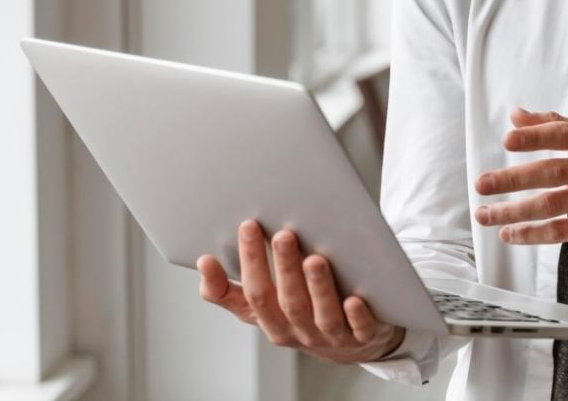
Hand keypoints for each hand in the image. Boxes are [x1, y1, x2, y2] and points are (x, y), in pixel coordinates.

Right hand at [198, 220, 405, 363]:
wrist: (350, 342)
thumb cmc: (299, 312)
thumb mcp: (263, 306)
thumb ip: (230, 290)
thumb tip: (203, 263)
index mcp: (272, 322)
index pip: (256, 293)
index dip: (250, 262)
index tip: (248, 226)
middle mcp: (300, 331)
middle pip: (289, 302)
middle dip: (284, 269)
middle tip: (284, 234)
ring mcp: (332, 336)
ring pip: (323, 315)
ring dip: (318, 288)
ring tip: (315, 259)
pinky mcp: (363, 337)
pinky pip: (359, 329)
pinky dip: (356, 315)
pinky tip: (354, 299)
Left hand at [473, 108, 567, 255]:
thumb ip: (556, 124)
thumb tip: (516, 115)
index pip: (563, 134)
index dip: (534, 136)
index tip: (506, 140)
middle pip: (551, 172)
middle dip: (512, 178)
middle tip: (480, 184)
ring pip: (550, 205)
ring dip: (513, 212)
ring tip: (484, 214)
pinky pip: (560, 231)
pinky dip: (532, 234)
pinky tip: (509, 234)